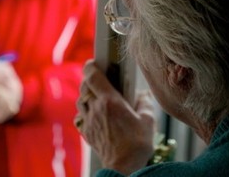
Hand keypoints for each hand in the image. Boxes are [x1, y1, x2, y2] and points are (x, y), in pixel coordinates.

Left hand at [75, 61, 154, 175]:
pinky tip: (94, 112)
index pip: (93, 76)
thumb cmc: (137, 144)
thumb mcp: (147, 121)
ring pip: (80, 100)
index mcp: (110, 101)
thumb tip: (143, 94)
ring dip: (86, 94)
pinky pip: (80, 115)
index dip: (91, 66)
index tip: (94, 62)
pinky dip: (85, 110)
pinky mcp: (86, 131)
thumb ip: (144, 103)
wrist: (124, 168)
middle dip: (89, 79)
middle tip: (98, 78)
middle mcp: (96, 108)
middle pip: (84, 86)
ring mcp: (89, 120)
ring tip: (97, 95)